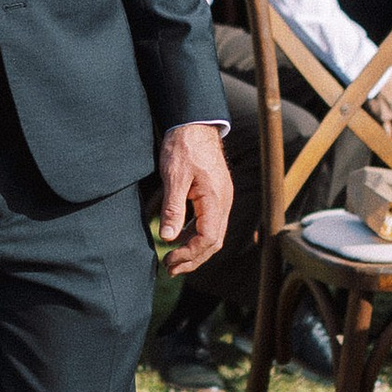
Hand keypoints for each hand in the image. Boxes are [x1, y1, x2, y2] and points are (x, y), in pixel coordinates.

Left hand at [156, 123, 233, 275]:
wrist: (194, 123)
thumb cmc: (184, 146)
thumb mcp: (174, 176)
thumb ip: (173, 207)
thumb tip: (168, 237)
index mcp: (215, 199)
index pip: (208, 238)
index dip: (189, 254)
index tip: (168, 260)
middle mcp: (223, 202)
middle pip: (214, 242)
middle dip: (193, 259)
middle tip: (170, 269)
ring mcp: (222, 199)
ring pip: (213, 234)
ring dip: (194, 250)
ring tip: (173, 260)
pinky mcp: (215, 196)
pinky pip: (210, 223)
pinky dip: (195, 236)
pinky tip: (180, 239)